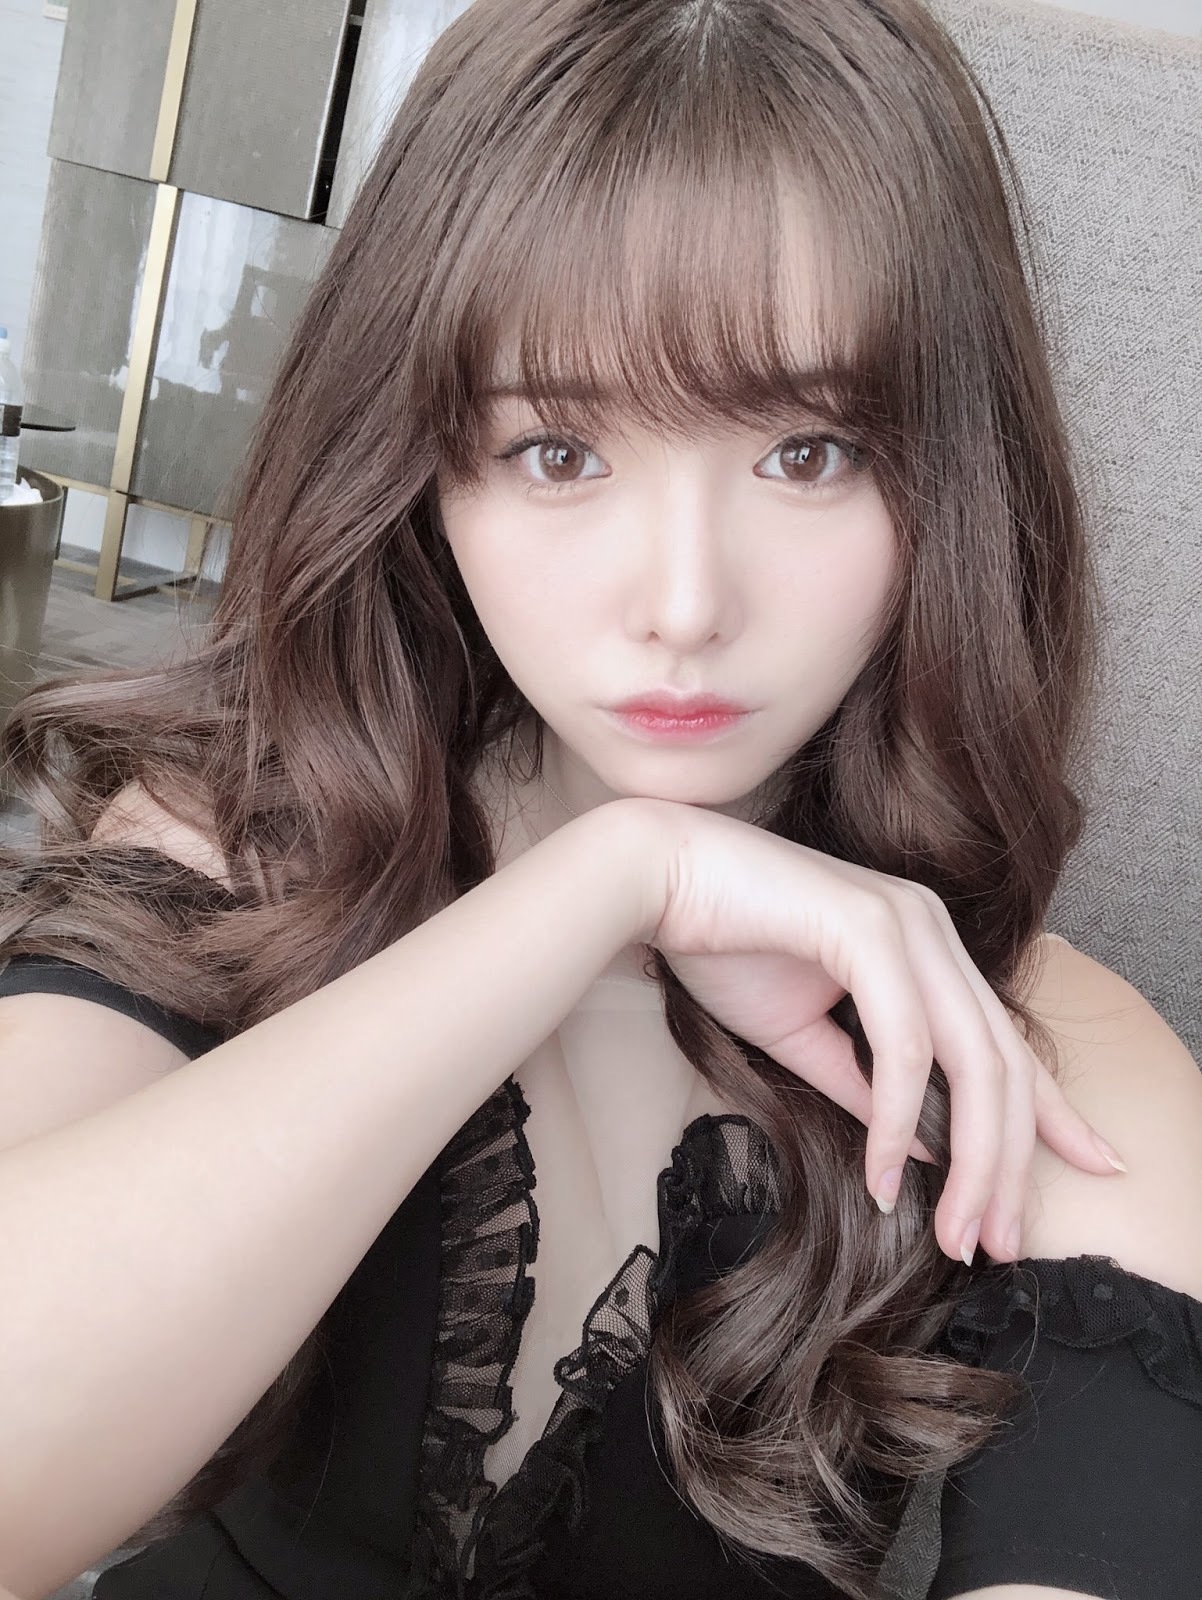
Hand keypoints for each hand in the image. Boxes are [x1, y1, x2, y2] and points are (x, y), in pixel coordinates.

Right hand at [634, 800, 1121, 1266]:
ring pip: (973, 1060)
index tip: (1091, 1169)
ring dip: (972, 1159)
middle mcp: (933, 930)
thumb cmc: (724, 946)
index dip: (1053, 1113)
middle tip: (1001, 1245)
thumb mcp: (804, 1037)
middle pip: (1005, 1064)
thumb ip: (866, 1087)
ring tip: (957, 1233)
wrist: (657, 877)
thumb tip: (929, 1150)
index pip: (1008, 1040)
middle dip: (1012, 1165)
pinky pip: (905, 1045)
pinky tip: (886, 1174)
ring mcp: (908, 924)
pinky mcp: (871, 928)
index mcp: (927, 947)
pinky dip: (900, 1119)